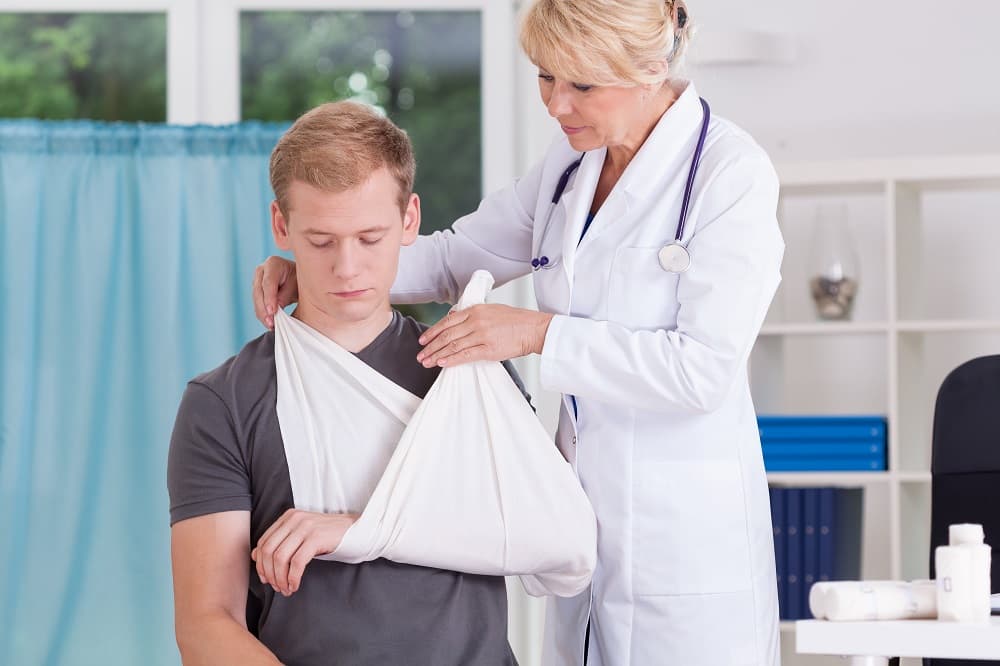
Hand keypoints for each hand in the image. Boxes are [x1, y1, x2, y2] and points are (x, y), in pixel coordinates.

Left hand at [251, 509, 357, 595]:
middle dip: (269, 574)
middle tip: (277, 587)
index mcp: (288, 517)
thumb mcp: (302, 536)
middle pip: (269, 551)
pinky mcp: (316, 537)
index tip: (267, 580)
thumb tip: (255, 555)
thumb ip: (280, 542)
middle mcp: (295, 519)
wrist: (359, 531)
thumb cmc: (330, 536)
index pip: (264, 542)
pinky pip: (297, 562)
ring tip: (287, 589)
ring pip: (280, 557)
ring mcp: (306, 527)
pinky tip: (295, 585)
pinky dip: (292, 578)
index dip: (261, 564)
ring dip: (280, 578)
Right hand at [252, 256, 298, 328]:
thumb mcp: (297, 285)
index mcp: (273, 264)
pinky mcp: (257, 291)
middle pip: (259, 291)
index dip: (269, 297)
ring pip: (256, 299)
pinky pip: (257, 304)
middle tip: (271, 322)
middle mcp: (262, 270)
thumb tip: (275, 308)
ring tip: (271, 325)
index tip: (272, 311)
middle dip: (264, 308)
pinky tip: (269, 324)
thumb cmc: (301, 279)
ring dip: (262, 314)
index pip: (268, 282)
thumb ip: (286, 295)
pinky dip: (263, 315)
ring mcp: (257, 280)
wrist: (299, 279)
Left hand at [416, 304, 553, 367]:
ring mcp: (481, 335)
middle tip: (421, 354)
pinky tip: (442, 363)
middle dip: (431, 346)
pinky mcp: (489, 349)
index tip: (423, 340)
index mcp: (475, 310)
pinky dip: (452, 360)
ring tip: (427, 362)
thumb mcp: (491, 310)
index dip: (432, 332)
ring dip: (437, 355)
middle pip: (447, 335)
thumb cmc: (516, 320)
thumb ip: (472, 314)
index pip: (447, 321)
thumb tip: (455, 319)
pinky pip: (465, 355)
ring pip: (453, 345)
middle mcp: (476, 321)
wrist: (533, 328)